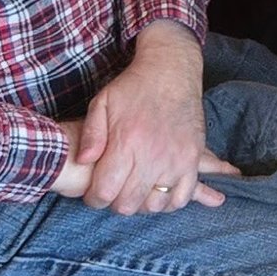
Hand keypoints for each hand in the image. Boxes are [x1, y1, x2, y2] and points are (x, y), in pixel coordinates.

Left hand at [71, 22, 233, 212]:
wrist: (172, 70)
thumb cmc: (133, 87)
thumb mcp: (101, 103)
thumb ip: (90, 134)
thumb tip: (84, 162)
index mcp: (126, 143)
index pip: (105, 192)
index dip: (94, 198)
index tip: (94, 193)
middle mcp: (152, 156)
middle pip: (128, 204)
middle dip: (115, 203)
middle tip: (114, 190)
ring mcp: (176, 160)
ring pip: (155, 205)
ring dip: (142, 203)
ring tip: (135, 190)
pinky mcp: (192, 159)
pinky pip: (182, 197)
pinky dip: (169, 202)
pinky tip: (158, 193)